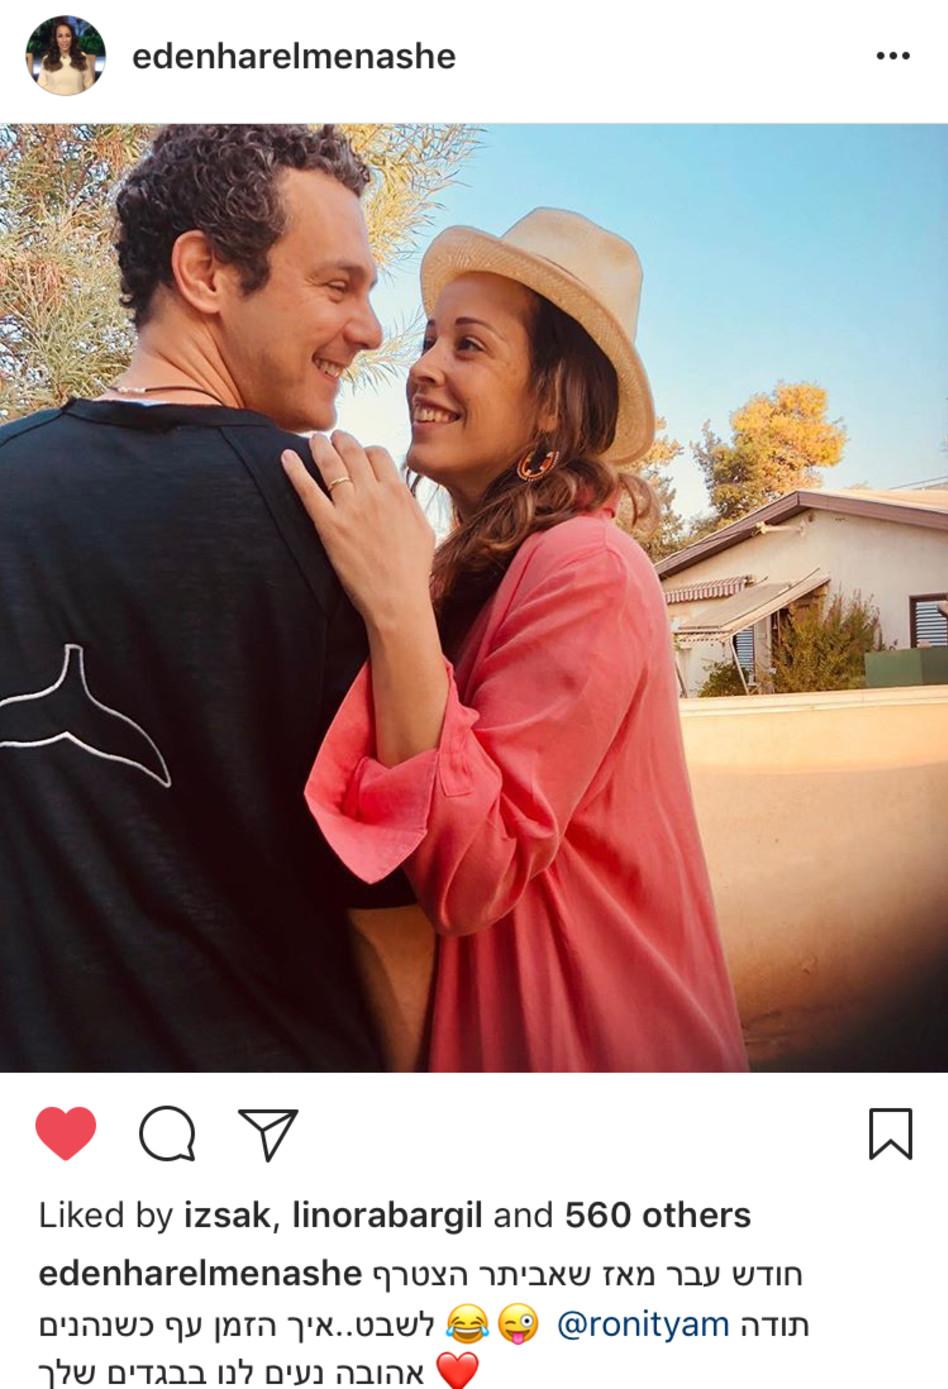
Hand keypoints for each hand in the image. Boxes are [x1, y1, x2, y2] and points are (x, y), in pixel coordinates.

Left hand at [282, 431, 435, 628]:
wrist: (397, 599)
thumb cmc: (413, 571)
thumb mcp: (423, 529)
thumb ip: (410, 504)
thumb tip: (401, 491)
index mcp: (397, 492)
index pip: (378, 454)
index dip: (366, 449)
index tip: (359, 453)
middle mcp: (373, 494)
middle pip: (353, 452)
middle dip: (341, 440)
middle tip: (332, 436)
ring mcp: (349, 509)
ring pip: (330, 464)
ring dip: (319, 446)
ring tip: (313, 440)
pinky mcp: (329, 526)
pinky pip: (308, 490)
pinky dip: (295, 470)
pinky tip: (286, 457)